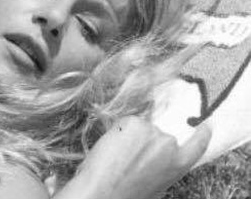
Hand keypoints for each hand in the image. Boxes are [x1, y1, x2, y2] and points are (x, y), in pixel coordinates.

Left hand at [62, 116, 210, 198]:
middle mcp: (170, 145)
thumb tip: (155, 156)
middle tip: (127, 158)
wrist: (107, 192)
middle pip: (156, 134)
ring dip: (129, 136)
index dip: (202, 134)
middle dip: (142, 142)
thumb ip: (163, 166)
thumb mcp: (157, 183)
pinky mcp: (135, 123)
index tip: (207, 124)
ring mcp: (153, 132)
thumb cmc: (128, 193)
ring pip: (139, 127)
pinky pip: (125, 122)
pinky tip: (113, 148)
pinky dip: (118, 131)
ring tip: (119, 157)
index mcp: (179, 164)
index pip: (197, 145)